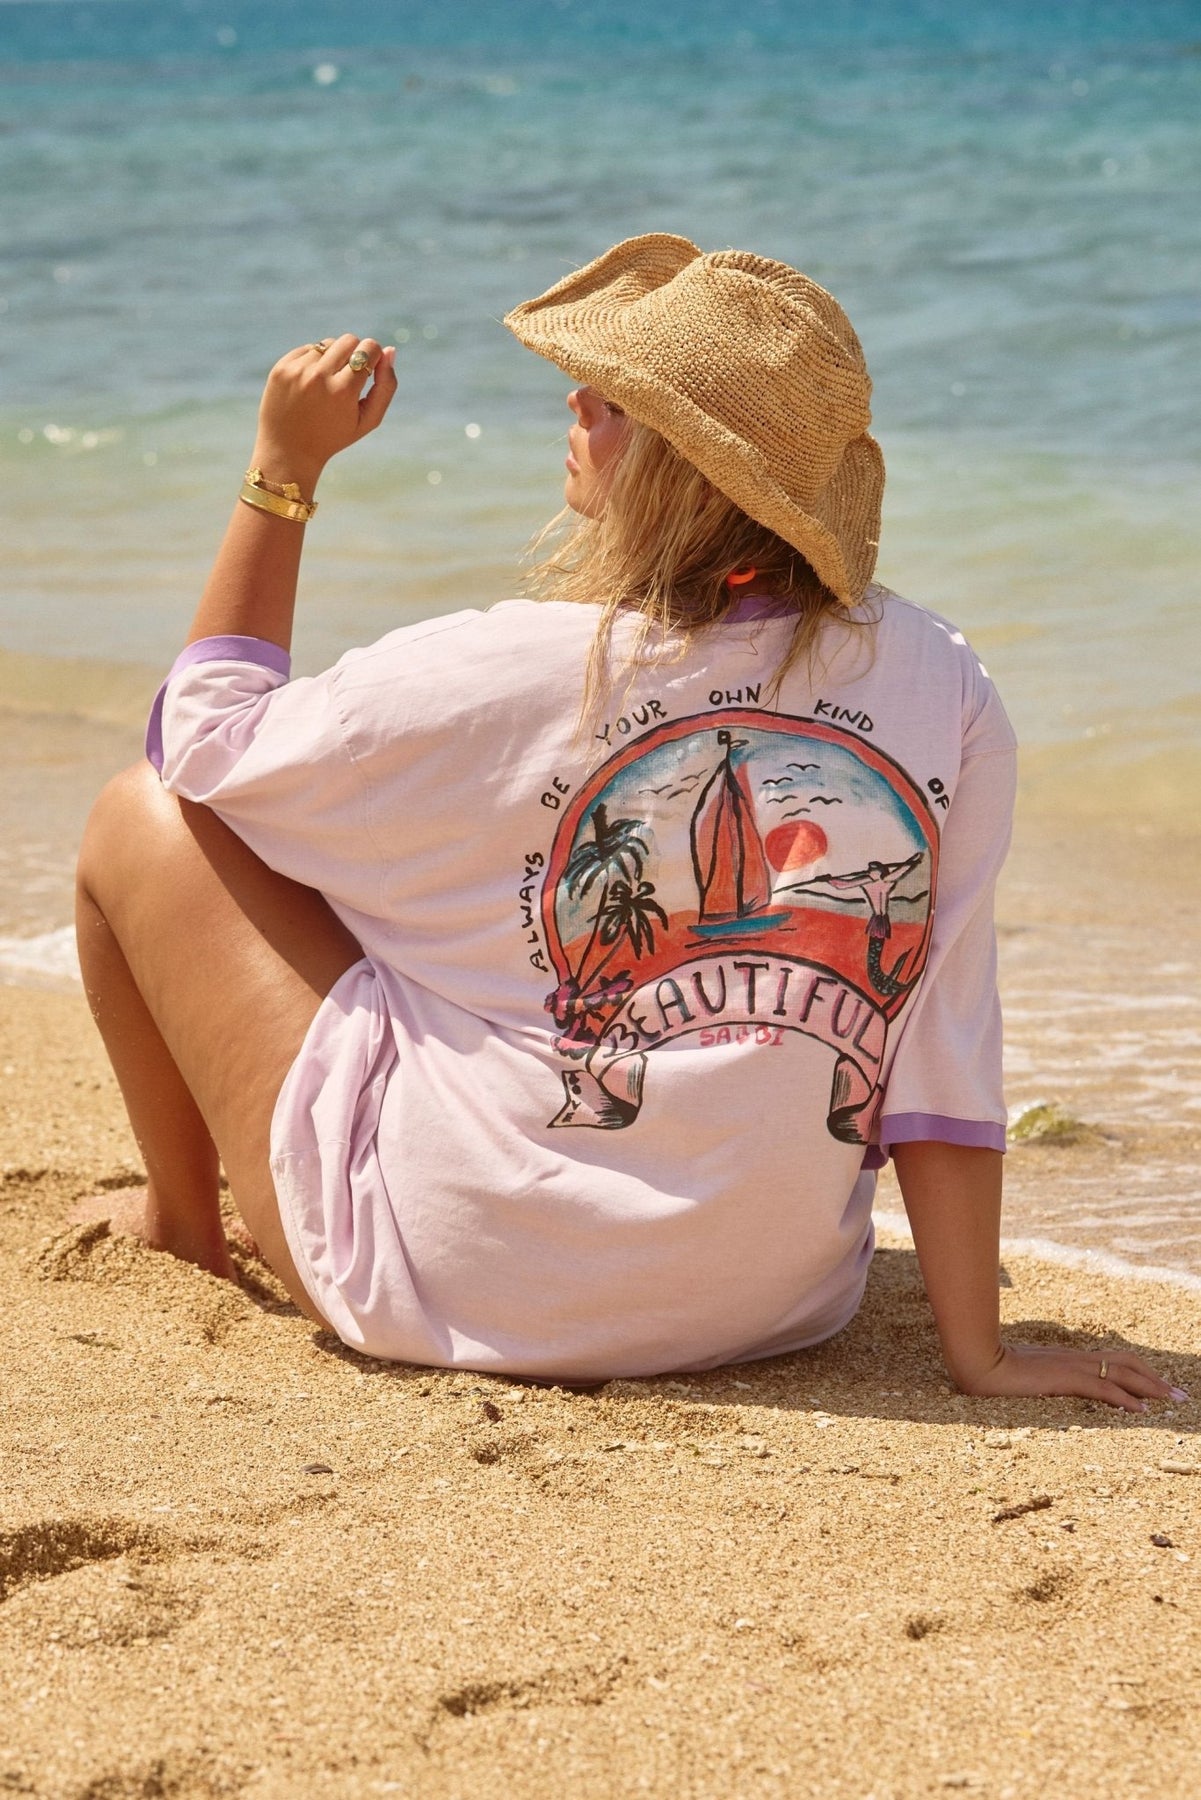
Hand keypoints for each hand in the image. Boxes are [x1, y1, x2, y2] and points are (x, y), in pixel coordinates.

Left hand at [250, 334, 397, 492]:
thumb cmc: (334, 436)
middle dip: (354, 354)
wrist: (288, 450)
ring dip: (333, 359)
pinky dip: (314, 362)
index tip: (369, 370)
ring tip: (328, 385)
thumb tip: (390, 350)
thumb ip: (385, 386)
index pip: (368, 348)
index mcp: (343, 391)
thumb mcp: (368, 420)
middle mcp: (319, 376)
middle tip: (349, 377)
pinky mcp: (281, 368)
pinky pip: (308, 349)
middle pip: (349, 340)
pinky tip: (310, 385)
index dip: (373, 356)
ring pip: (328, 344)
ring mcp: (297, 370)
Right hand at [957, 1341, 1188, 1413]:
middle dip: (1155, 1379)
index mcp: (1068, 1359)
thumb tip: (1051, 1390)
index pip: (1113, 1360)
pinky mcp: (1065, 1379)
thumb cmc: (995, 1372)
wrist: (978, 1362)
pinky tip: (1141, 1411)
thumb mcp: (1027, 1379)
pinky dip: (1126, 1399)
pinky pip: (1104, 1388)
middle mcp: (1075, 1358)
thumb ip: (1043, 1382)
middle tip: (1179, 1395)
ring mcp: (1071, 1366)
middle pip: (1126, 1363)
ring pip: (1122, 1373)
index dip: (1139, 1371)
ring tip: (1172, 1400)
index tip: (1159, 1386)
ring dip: (1151, 1387)